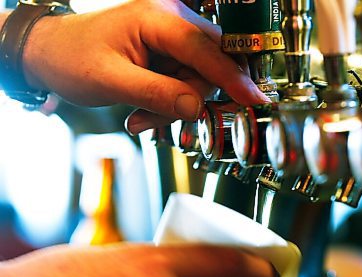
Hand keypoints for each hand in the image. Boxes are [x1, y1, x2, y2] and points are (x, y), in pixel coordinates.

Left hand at [22, 0, 269, 133]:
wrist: (50, 54)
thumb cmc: (71, 57)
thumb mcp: (110, 80)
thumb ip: (156, 93)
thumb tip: (196, 107)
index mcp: (158, 17)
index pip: (205, 48)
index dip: (232, 77)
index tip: (255, 100)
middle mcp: (171, 21)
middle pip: (210, 64)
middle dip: (192, 98)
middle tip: (161, 118)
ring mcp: (171, 38)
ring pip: (199, 79)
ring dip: (177, 105)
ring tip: (141, 117)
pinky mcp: (169, 54)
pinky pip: (186, 83)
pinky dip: (171, 103)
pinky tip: (144, 111)